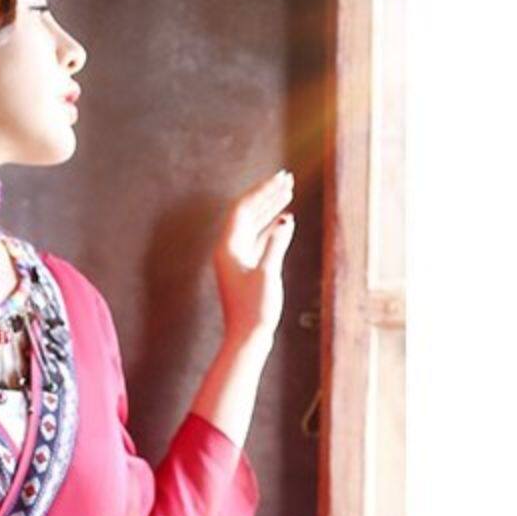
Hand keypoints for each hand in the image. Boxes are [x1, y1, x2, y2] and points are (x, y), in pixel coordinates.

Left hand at [211, 168, 295, 344]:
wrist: (247, 337)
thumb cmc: (255, 310)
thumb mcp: (267, 275)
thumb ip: (276, 245)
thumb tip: (285, 219)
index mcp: (227, 248)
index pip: (243, 208)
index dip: (263, 190)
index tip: (282, 178)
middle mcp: (229, 249)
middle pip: (247, 212)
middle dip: (267, 194)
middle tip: (287, 177)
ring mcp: (237, 258)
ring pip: (254, 224)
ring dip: (270, 207)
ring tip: (288, 191)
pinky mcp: (246, 268)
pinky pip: (258, 239)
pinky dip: (271, 227)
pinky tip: (285, 218)